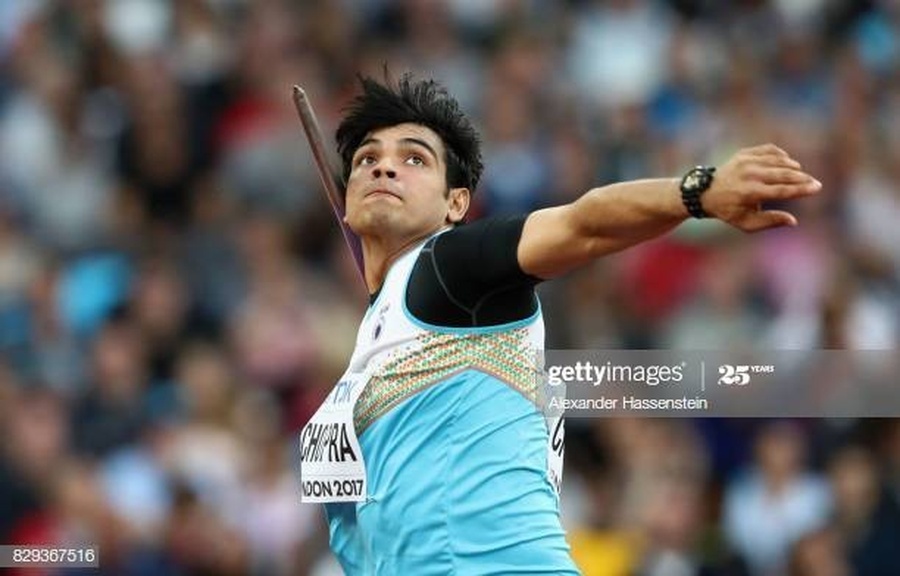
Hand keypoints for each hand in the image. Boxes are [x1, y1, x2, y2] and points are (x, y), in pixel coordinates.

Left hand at [701, 144, 821, 231]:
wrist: (705, 192)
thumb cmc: (729, 211)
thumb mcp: (746, 223)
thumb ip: (770, 221)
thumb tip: (793, 221)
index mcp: (750, 193)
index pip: (782, 190)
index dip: (801, 189)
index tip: (817, 188)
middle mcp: (749, 174)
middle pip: (783, 174)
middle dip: (802, 178)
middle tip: (815, 182)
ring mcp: (746, 161)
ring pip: (779, 160)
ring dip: (793, 167)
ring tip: (801, 175)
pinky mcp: (745, 153)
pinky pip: (770, 150)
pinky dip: (781, 155)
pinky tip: (787, 162)